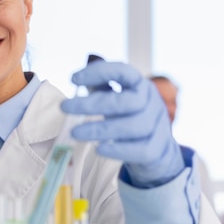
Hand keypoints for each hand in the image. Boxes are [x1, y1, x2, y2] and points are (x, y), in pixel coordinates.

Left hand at [61, 61, 183, 187]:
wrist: (159, 151)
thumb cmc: (130, 119)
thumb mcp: (118, 99)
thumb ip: (101, 88)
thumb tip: (76, 79)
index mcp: (140, 85)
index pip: (123, 72)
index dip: (99, 72)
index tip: (72, 78)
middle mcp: (152, 103)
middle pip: (125, 101)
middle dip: (92, 104)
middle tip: (64, 107)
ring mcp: (158, 126)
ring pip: (132, 126)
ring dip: (101, 129)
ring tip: (75, 133)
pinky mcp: (157, 150)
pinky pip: (139, 150)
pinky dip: (119, 150)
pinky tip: (99, 149)